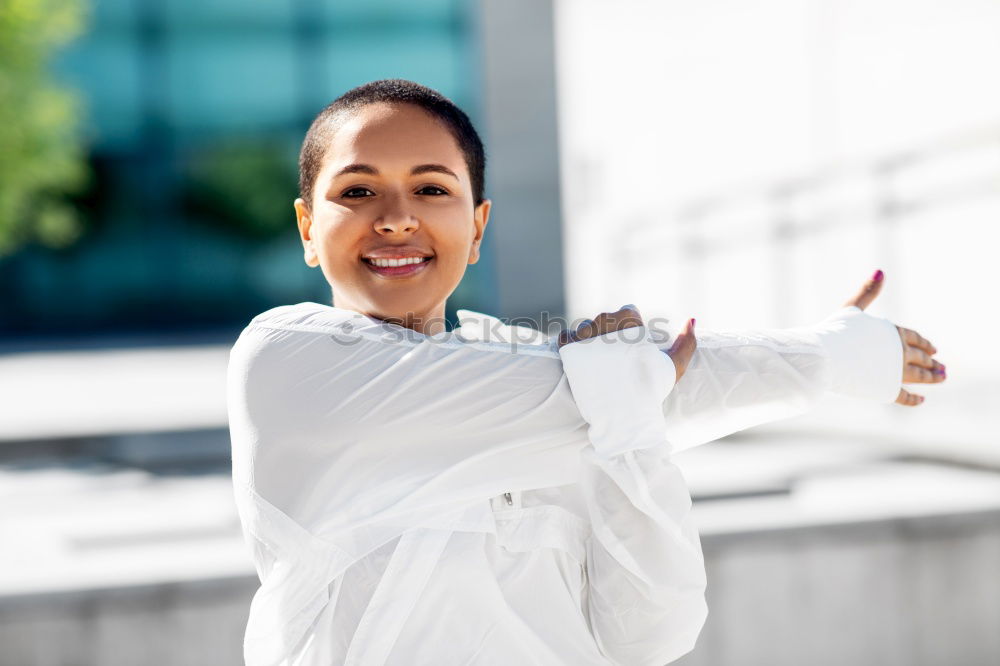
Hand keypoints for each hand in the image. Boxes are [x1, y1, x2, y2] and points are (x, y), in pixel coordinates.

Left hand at [558, 304, 697, 383]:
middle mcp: (604, 319)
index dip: (630, 330)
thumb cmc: (648, 390)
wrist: (618, 415)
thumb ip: (687, 342)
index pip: (627, 313)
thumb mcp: (673, 366)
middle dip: (610, 335)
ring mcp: (583, 332)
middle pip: (605, 320)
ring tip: (598, 364)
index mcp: (629, 318)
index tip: (631, 348)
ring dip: (589, 340)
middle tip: (615, 360)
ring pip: (585, 328)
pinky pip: (566, 336)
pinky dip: (571, 345)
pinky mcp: (567, 347)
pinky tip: (580, 360)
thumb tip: (691, 320)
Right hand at [842, 269, 945, 406]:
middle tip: (941, 367)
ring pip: (919, 376)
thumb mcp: (852, 308)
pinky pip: (904, 396)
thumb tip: (881, 271)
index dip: (924, 343)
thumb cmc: (835, 330)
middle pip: (920, 357)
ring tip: (942, 379)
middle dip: (931, 362)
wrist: (824, 356)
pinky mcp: (887, 389)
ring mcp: (895, 372)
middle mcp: (900, 352)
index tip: (933, 349)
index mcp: (893, 332)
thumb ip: (868, 292)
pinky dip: (914, 399)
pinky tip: (921, 400)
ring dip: (932, 378)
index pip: (914, 338)